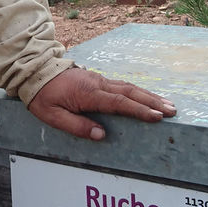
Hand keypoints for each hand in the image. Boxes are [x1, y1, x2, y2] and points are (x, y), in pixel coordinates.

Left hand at [28, 67, 175, 140]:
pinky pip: (123, 85)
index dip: (139, 110)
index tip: (156, 117)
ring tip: (167, 104)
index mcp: (88, 93)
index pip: (119, 103)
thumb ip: (77, 126)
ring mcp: (99, 80)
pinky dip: (138, 92)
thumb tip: (102, 135)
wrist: (35, 70)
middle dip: (152, 102)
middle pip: (130, 92)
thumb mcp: (53, 116)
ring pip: (129, 87)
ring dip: (149, 96)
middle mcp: (98, 84)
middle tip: (172, 110)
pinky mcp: (98, 79)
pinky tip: (148, 97)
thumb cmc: (42, 96)